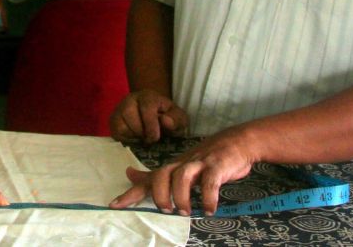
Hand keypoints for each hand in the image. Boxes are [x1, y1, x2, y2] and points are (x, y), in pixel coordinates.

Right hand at [109, 89, 187, 143]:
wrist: (156, 119)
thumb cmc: (168, 119)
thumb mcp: (179, 119)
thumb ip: (177, 119)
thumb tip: (165, 120)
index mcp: (148, 96)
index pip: (146, 106)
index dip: (150, 124)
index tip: (155, 138)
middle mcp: (130, 99)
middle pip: (129, 114)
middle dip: (141, 131)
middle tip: (149, 140)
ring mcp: (119, 109)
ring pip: (121, 124)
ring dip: (133, 136)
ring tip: (143, 139)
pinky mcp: (113, 121)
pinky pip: (116, 132)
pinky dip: (126, 139)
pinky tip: (135, 139)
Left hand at [109, 126, 257, 215]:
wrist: (238, 141)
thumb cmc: (207, 157)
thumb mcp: (179, 165)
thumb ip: (155, 174)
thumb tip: (129, 174)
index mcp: (173, 166)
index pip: (148, 179)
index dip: (131, 192)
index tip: (114, 205)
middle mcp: (183, 163)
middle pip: (163, 174)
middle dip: (160, 194)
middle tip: (166, 210)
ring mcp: (200, 163)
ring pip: (183, 176)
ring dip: (181, 196)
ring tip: (185, 211)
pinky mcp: (217, 166)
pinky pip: (210, 182)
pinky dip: (209, 197)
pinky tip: (209, 210)